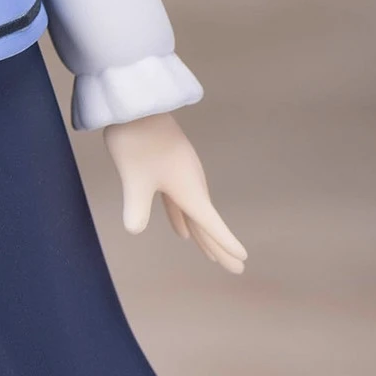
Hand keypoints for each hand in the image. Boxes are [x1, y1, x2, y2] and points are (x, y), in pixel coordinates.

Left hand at [103, 112, 247, 273]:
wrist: (137, 105)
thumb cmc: (137, 140)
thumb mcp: (134, 178)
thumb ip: (136, 206)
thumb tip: (134, 230)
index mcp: (189, 189)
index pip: (211, 224)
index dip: (225, 243)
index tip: (241, 261)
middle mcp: (191, 184)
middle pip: (207, 223)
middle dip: (219, 247)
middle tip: (236, 270)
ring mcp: (182, 175)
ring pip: (196, 213)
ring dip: (203, 234)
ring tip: (211, 257)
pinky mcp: (170, 169)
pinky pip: (181, 202)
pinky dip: (183, 218)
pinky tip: (180, 231)